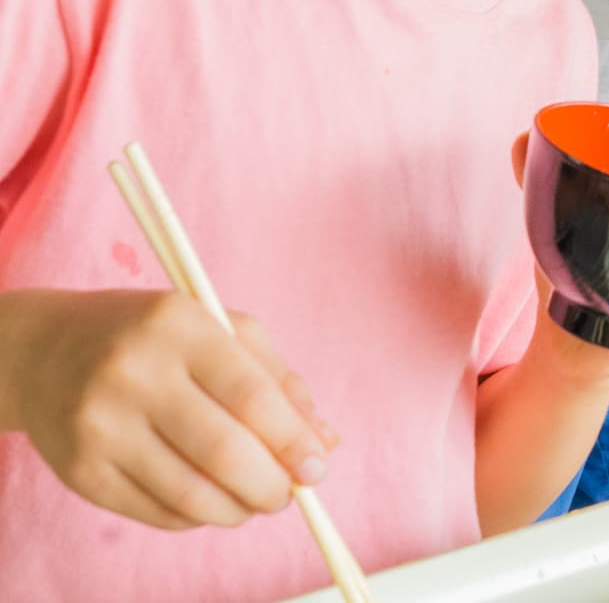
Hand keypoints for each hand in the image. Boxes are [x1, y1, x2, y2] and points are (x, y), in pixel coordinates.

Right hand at [5, 289, 334, 530]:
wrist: (46, 353)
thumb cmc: (154, 337)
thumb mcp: (220, 331)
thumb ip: (277, 380)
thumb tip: (325, 441)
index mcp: (179, 328)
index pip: (251, 396)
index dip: (293, 440)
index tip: (318, 467)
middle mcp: (134, 375)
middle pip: (222, 452)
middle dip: (270, 485)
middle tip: (288, 493)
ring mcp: (101, 427)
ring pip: (189, 493)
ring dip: (237, 509)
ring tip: (255, 501)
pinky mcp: (80, 472)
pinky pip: (155, 511)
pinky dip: (196, 517)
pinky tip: (210, 501)